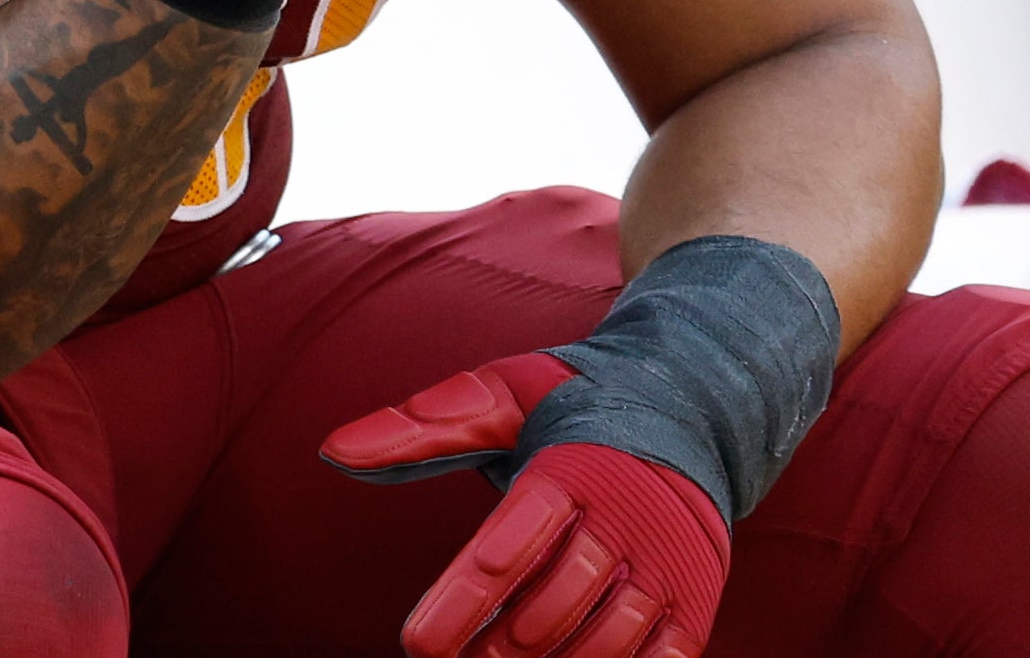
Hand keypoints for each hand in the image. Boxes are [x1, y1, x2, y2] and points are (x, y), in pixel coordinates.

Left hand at [322, 355, 727, 657]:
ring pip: (605, 641)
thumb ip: (419, 428)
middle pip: (550, 607)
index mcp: (570, 469)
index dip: (459, 602)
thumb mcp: (494, 396)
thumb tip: (332, 450)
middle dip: (491, 647)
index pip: (508, 548)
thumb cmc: (568, 402)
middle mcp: (627, 519)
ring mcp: (668, 564)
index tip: (415, 643)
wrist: (688, 403)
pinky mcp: (697, 597)